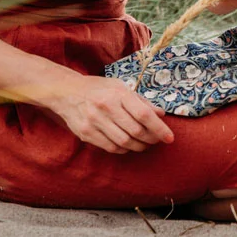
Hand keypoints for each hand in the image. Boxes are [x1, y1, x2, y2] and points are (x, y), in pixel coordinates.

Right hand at [46, 75, 173, 153]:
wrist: (67, 92)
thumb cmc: (99, 89)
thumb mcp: (121, 87)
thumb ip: (141, 101)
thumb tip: (161, 114)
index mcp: (118, 94)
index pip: (144, 114)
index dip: (159, 128)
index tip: (170, 137)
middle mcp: (106, 108)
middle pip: (136, 131)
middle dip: (151, 139)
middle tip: (157, 140)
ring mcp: (94, 122)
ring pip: (124, 143)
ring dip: (139, 147)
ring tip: (145, 144)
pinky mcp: (86, 134)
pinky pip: (111, 148)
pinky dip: (124, 150)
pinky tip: (129, 145)